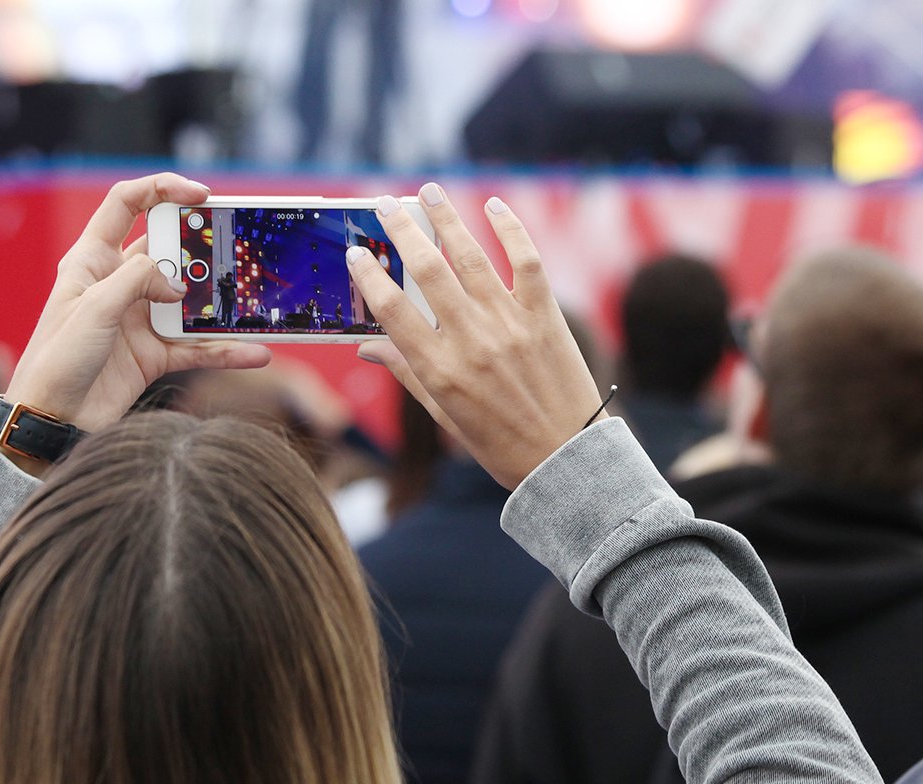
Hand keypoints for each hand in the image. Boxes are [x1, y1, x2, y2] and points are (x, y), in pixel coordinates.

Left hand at [2, 173, 271, 449]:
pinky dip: (225, 349)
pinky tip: (254, 351)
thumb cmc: (56, 360)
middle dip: (202, 247)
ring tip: (250, 299)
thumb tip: (179, 283)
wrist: (51, 421)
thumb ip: (138, 280)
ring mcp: (138, 319)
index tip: (199, 195)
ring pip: (189, 300)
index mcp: (92, 260)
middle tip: (233, 248)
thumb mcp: (94, 308)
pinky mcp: (153, 354)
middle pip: (168, 251)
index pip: (126, 205)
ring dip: (219, 301)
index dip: (161, 189)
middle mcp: (118, 284)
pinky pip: (197, 346)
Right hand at [348, 183, 604, 488]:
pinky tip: (493, 206)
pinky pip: (526, 261)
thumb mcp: (445, 417)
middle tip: (384, 203)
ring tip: (428, 191)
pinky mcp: (544, 315)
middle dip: (401, 231)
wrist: (567, 458)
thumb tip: (369, 346)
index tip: (355, 253)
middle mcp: (472, 341)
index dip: (369, 276)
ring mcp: (510, 324)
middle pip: (427, 271)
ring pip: (470, 257)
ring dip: (447, 218)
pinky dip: (510, 230)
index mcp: (440, 370)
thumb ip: (408, 374)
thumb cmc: (500, 444)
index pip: (392, 311)